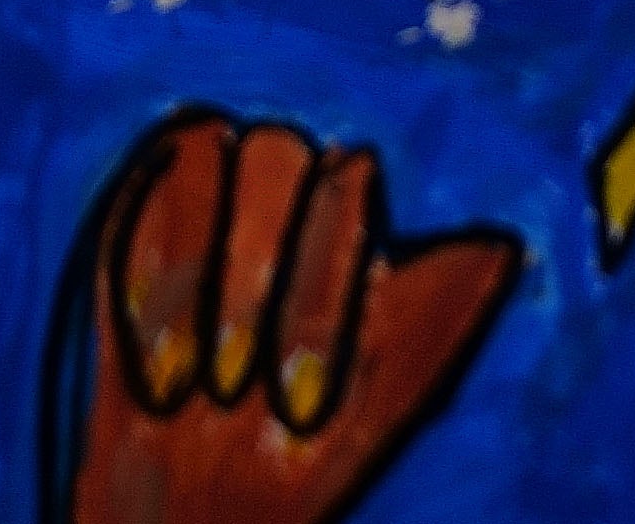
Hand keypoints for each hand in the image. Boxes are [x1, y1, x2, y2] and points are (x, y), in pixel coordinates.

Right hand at [56, 109, 517, 523]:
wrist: (197, 502)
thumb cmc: (295, 457)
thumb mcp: (374, 410)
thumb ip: (432, 327)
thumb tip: (501, 248)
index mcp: (352, 212)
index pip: (348, 181)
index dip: (320, 294)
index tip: (303, 410)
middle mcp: (285, 178)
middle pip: (275, 151)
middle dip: (254, 281)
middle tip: (235, 394)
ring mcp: (207, 184)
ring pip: (203, 146)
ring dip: (191, 275)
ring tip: (187, 387)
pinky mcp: (136, 209)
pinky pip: (132, 202)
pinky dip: (142, 287)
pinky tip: (153, 376)